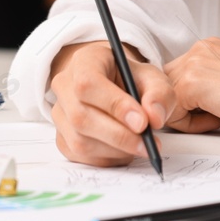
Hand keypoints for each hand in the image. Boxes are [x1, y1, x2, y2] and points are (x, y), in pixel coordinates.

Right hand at [47, 41, 219, 166]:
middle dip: (119, 136)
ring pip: (80, 141)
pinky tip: (125, 150)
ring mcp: (60, 113)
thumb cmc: (132, 80)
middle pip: (81, 116)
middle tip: (148, 144)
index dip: (114, 105)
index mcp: (85, 61)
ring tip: (140, 145)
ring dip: (115, 150)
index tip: (142, 122)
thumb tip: (154, 118)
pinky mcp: (62, 137)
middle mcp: (65, 85)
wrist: (118, 88)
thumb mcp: (153, 78)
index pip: (88, 83)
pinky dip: (107, 158)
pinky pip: (80, 156)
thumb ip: (159, 93)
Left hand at [164, 37, 219, 139]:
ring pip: (168, 101)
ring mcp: (194, 63)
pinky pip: (173, 114)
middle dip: (186, 107)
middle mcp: (200, 49)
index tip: (215, 109)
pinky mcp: (191, 83)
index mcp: (210, 48)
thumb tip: (188, 102)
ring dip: (189, 116)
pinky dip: (193, 125)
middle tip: (218, 115)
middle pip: (168, 87)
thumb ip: (210, 82)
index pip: (178, 77)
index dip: (192, 101)